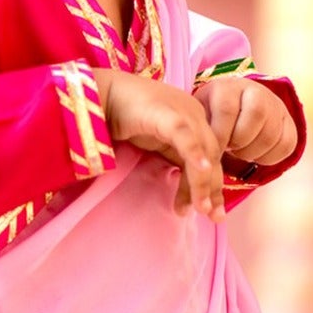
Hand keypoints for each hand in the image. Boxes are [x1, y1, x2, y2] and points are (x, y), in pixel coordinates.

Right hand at [94, 68, 224, 220]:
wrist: (98, 95)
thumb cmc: (124, 118)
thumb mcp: (157, 144)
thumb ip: (174, 160)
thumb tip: (184, 192)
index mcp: (195, 118)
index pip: (210, 156)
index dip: (211, 185)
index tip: (209, 211)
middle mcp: (194, 113)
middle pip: (211, 156)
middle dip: (212, 189)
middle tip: (213, 217)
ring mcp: (182, 111)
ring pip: (202, 151)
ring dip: (202, 183)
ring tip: (200, 208)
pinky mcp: (165, 114)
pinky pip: (185, 137)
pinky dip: (195, 155)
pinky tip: (200, 171)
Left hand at [192, 75, 297, 171]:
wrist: (234, 110)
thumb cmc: (211, 119)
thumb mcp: (201, 118)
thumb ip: (201, 131)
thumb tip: (199, 156)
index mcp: (228, 88)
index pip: (227, 109)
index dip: (220, 136)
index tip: (214, 150)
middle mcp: (256, 91)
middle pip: (256, 117)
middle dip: (239, 143)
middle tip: (230, 149)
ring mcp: (275, 105)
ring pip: (271, 134)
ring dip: (253, 152)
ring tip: (240, 151)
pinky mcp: (289, 121)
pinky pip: (287, 144)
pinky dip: (270, 157)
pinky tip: (256, 154)